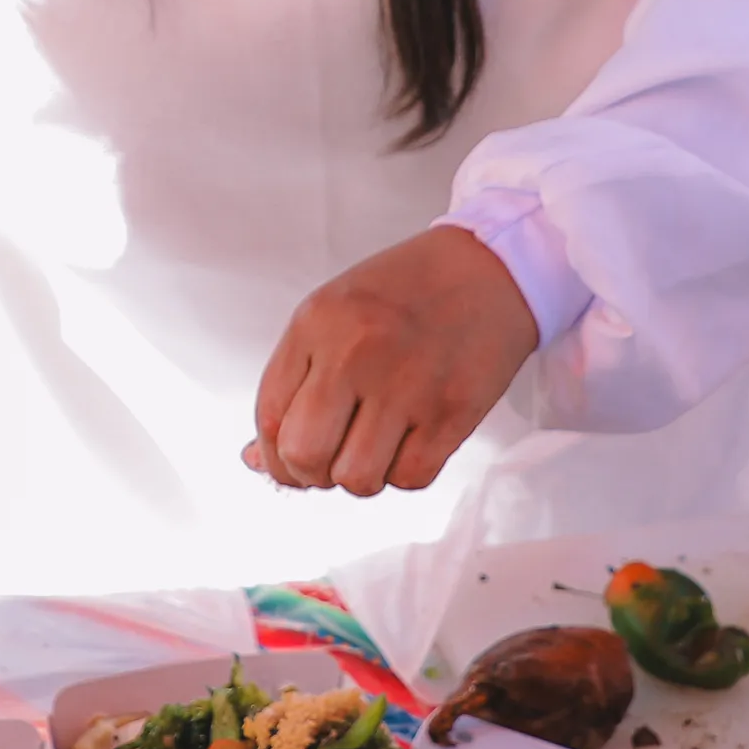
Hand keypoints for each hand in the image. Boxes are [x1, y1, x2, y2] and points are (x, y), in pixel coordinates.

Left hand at [247, 226, 539, 497]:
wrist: (490, 269)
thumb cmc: (406, 292)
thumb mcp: (332, 315)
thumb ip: (292, 381)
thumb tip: (258, 458)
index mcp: (317, 324)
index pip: (269, 417)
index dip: (272, 454)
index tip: (288, 458)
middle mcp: (357, 353)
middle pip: (304, 455)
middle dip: (308, 473)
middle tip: (329, 458)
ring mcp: (407, 385)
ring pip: (356, 478)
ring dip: (358, 476)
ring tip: (372, 447)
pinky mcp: (452, 412)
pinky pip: (410, 479)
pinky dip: (403, 473)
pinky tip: (408, 443)